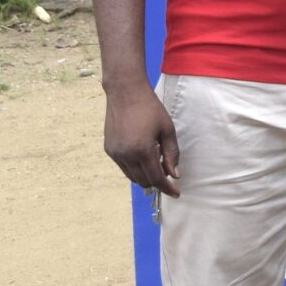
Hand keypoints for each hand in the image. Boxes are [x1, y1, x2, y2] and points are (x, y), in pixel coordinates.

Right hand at [103, 81, 179, 196]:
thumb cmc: (150, 109)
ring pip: (132, 176)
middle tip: (168, 173)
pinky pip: (123, 167)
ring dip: (145, 176)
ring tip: (157, 164)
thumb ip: (172, 154)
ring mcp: (115, 153)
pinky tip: (144, 157)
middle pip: (143, 181)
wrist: (125, 93)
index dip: (167, 188)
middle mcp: (126, 155)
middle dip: (157, 182)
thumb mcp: (167, 130)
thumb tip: (175, 175)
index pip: (156, 178)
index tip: (176, 193)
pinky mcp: (109, 150)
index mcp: (142, 150)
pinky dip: (135, 168)